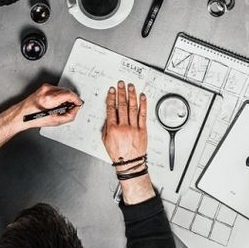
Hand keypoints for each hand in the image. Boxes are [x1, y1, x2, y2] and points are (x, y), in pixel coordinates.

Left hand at [0, 83, 81, 149]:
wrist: (22, 115)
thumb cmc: (34, 118)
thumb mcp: (55, 121)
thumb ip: (69, 115)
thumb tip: (75, 110)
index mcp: (50, 98)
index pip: (70, 94)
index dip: (77, 100)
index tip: (79, 104)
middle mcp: (47, 90)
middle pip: (67, 91)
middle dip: (72, 99)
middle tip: (73, 107)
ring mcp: (45, 87)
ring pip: (63, 89)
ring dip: (66, 97)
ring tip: (64, 106)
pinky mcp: (44, 87)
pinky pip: (57, 89)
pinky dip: (60, 95)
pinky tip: (57, 103)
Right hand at [102, 82, 154, 204]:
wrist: (129, 163)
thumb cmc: (118, 153)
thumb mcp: (105, 140)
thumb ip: (106, 127)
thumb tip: (109, 116)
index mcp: (112, 129)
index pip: (111, 109)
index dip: (111, 98)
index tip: (112, 91)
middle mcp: (123, 126)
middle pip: (121, 105)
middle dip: (121, 93)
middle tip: (121, 84)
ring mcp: (134, 127)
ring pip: (132, 107)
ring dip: (131, 95)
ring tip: (130, 87)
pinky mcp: (142, 129)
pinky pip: (143, 114)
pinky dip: (143, 104)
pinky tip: (142, 97)